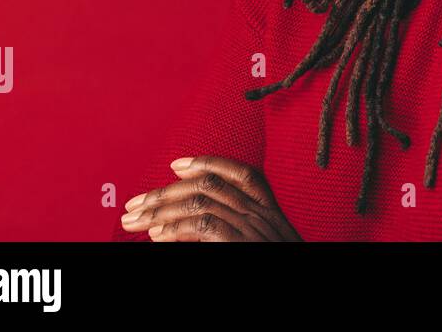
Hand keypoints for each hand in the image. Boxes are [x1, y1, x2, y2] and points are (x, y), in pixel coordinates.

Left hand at [119, 155, 302, 241]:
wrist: (306, 279)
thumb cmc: (279, 258)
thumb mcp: (265, 242)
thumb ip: (239, 228)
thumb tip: (190, 227)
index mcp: (270, 211)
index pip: (241, 173)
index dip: (207, 163)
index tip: (175, 164)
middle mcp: (263, 214)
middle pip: (210, 186)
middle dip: (166, 192)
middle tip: (135, 204)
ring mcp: (254, 228)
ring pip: (200, 202)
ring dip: (161, 210)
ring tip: (135, 221)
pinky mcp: (242, 243)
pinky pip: (204, 226)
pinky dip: (175, 230)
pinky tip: (157, 237)